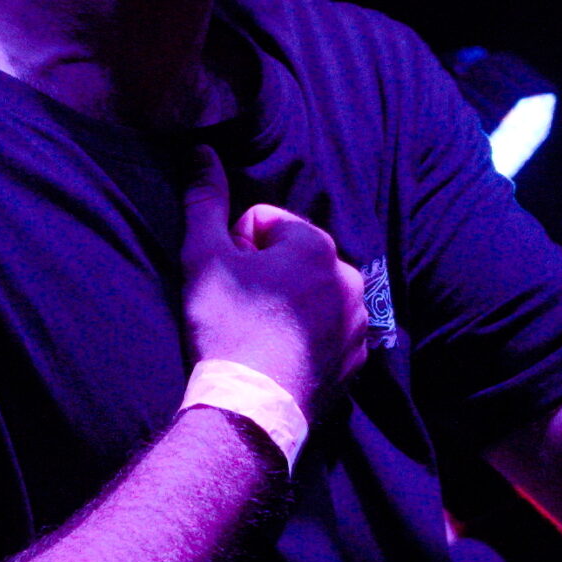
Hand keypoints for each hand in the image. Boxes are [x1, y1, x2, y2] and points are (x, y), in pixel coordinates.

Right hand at [181, 149, 367, 421]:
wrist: (250, 409)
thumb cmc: (225, 327)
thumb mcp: (204, 257)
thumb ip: (205, 199)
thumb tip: (202, 152)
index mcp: (316, 245)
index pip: (265, 222)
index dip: (236, 247)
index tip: (227, 279)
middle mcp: (349, 276)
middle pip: (293, 255)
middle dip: (266, 272)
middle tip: (240, 307)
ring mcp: (358, 320)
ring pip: (313, 292)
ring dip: (287, 302)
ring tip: (259, 332)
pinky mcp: (357, 357)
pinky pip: (329, 329)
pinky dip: (307, 334)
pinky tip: (279, 354)